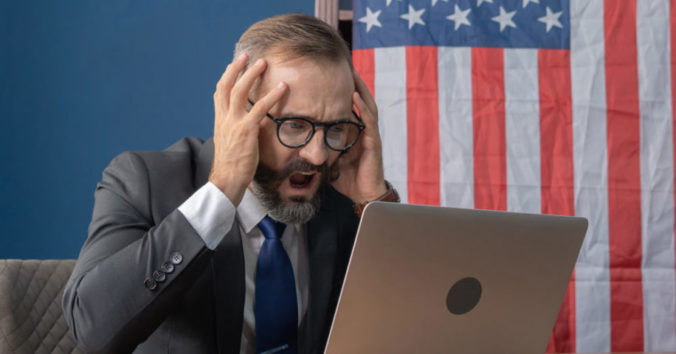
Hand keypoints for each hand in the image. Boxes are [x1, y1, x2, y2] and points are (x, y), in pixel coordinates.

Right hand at [209, 53, 287, 205]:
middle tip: (248, 56)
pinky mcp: (246, 131)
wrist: (226, 181)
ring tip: (263, 63)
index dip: (226, 77)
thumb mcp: (229, 144)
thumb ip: (235, 131)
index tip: (233, 65)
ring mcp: (233, 124)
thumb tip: (244, 127)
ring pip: (239, 92)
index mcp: (219, 122)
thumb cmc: (231, 166)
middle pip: (227, 86)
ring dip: (251, 75)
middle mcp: (224, 119)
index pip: (219, 93)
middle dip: (237, 69)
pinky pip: (259, 108)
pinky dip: (272, 96)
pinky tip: (282, 87)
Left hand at [331, 71, 387, 203]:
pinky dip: (362, 106)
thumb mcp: (329, 160)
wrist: (363, 195)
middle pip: (360, 102)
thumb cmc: (348, 179)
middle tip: (346, 66)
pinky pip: (368, 120)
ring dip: (360, 88)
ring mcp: (370, 134)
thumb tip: (297, 146)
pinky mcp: (373, 141)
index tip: (333, 78)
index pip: (349, 108)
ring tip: (352, 73)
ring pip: (367, 105)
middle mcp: (363, 130)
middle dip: (354, 84)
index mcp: (354, 133)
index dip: (343, 93)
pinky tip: (355, 95)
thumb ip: (319, 150)